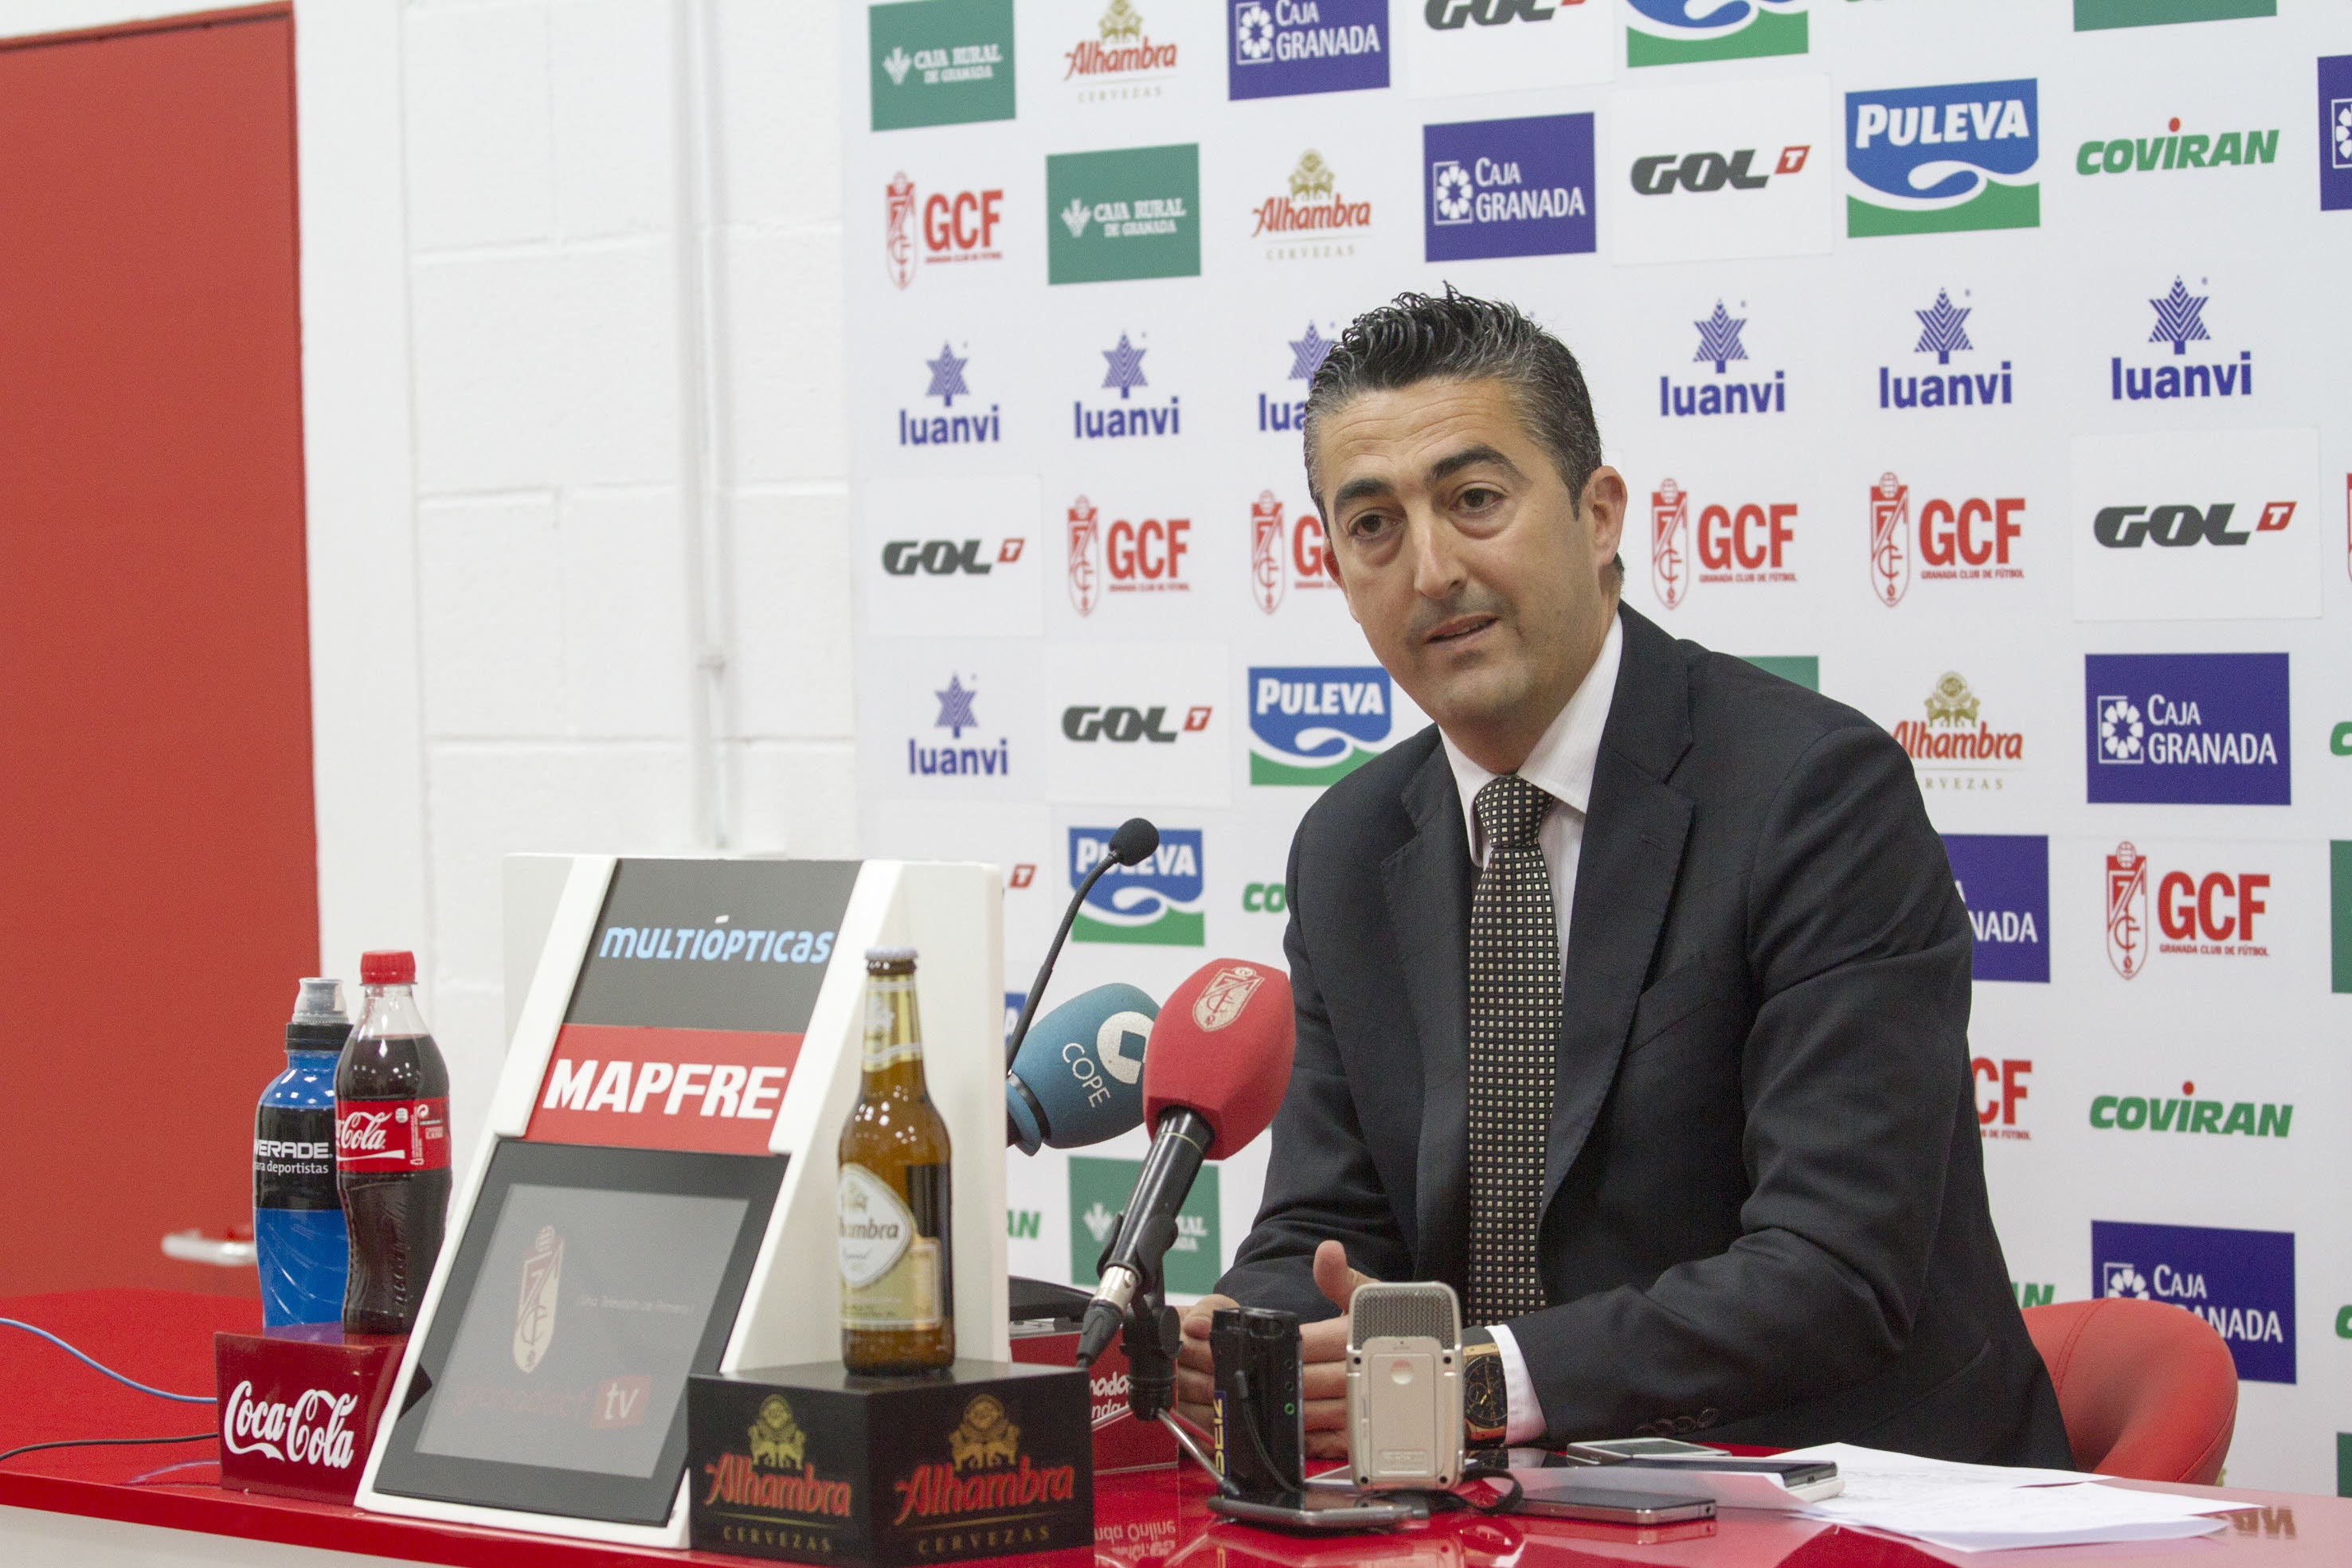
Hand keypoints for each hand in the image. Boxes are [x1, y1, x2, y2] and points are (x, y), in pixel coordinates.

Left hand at [1174, 1240, 1376, 1460]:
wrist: (1417, 1361)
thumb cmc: (1384, 1329)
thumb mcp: (1365, 1297)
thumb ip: (1339, 1278)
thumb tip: (1328, 1252)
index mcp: (1353, 1341)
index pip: (1299, 1345)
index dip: (1266, 1346)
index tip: (1240, 1345)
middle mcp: (1355, 1378)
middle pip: (1295, 1381)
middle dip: (1260, 1377)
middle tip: (1227, 1374)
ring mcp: (1355, 1412)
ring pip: (1301, 1412)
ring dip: (1270, 1408)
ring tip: (1240, 1398)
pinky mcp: (1353, 1436)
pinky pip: (1315, 1440)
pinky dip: (1290, 1435)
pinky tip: (1270, 1425)